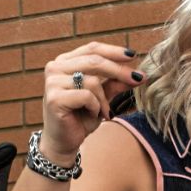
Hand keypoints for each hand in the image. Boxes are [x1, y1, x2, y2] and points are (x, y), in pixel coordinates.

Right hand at [41, 42, 143, 161]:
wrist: (64, 142)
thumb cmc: (82, 117)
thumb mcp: (103, 97)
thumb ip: (115, 83)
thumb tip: (137, 74)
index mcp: (65, 62)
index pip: (92, 48)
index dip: (114, 51)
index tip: (133, 56)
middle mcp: (55, 68)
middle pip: (94, 61)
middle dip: (119, 70)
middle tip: (138, 79)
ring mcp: (53, 82)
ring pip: (92, 81)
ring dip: (104, 99)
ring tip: (104, 111)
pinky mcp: (54, 98)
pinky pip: (87, 96)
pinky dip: (96, 107)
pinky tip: (93, 115)